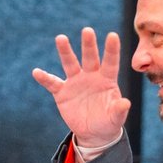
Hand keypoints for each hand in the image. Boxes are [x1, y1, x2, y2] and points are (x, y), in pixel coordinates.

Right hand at [33, 28, 130, 147]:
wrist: (93, 132)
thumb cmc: (108, 122)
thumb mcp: (115, 118)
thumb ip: (119, 110)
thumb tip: (126, 103)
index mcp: (106, 79)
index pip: (110, 62)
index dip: (111, 50)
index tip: (113, 35)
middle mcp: (91, 76)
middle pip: (89, 57)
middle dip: (88, 45)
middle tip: (87, 30)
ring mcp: (75, 82)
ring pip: (70, 64)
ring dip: (65, 51)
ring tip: (60, 38)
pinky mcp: (62, 92)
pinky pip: (52, 83)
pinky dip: (44, 78)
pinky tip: (36, 72)